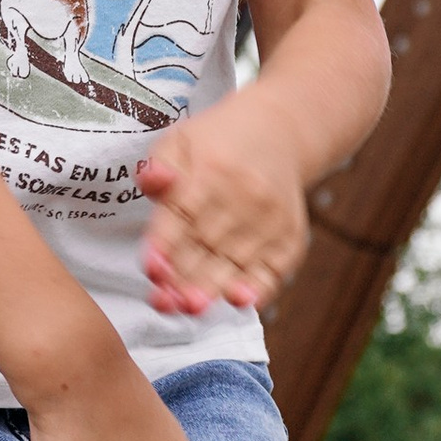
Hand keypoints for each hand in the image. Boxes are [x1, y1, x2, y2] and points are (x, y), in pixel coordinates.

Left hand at [135, 89, 309, 316]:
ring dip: (212, 288)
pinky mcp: (289, 236)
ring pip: (235, 261)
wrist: (277, 132)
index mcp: (208, 172)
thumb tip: (152, 181)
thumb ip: (158, 165)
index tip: (151, 267)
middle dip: (183, 276)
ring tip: (191, 308)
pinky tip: (240, 301)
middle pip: (207, 244)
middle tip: (162, 302)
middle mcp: (241, 197)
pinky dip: (258, 287)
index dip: (165, 243)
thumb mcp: (180, 141)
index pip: (182, 213)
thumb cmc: (214, 144)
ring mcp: (269, 219)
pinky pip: (274, 268)